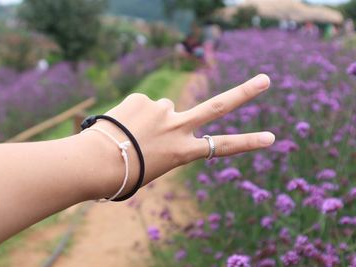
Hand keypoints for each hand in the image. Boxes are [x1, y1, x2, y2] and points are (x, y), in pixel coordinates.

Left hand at [90, 74, 274, 190]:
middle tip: (265, 80)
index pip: (222, 146)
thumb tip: (169, 111)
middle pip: (218, 106)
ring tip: (132, 134)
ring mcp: (162, 111)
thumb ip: (169, 138)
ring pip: (165, 109)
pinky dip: (135, 113)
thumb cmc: (125, 172)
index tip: (271, 137)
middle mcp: (178, 128)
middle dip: (245, 93)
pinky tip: (122, 125)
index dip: (248, 142)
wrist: (96, 162)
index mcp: (182, 152)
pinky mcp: (143, 99)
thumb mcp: (155, 164)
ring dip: (153, 118)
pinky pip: (143, 104)